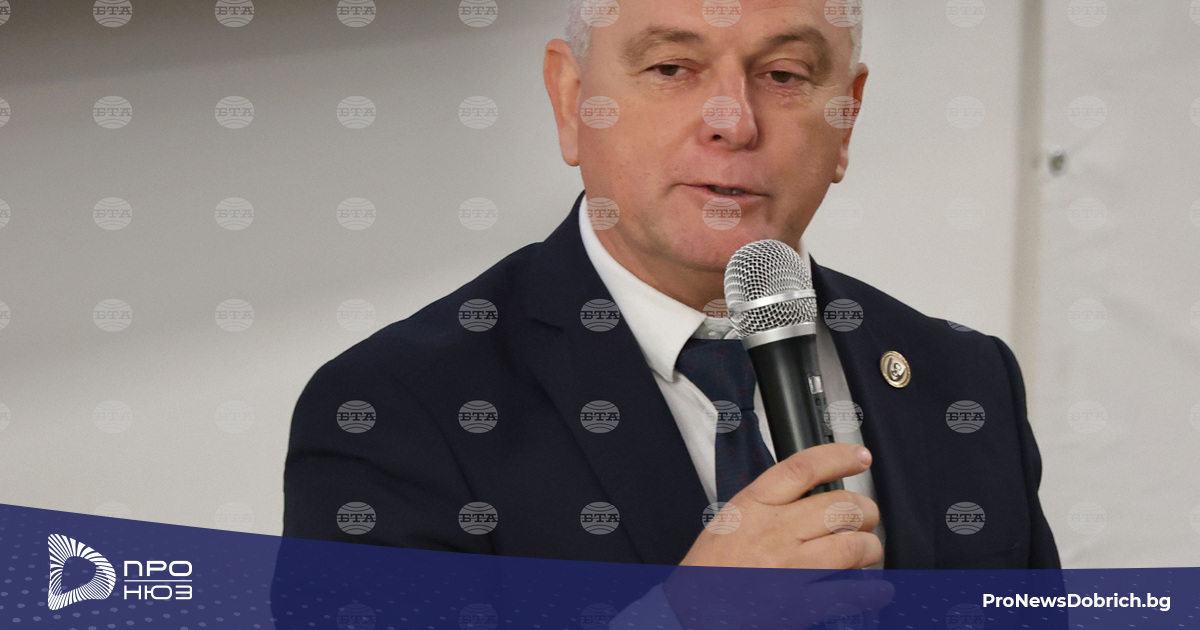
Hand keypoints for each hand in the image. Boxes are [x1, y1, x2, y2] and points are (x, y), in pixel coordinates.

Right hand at [657, 444, 890, 628]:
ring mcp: (789, 568)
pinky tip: (875, 589)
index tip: (858, 457)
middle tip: (867, 516)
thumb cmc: (707, 572)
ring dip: (869, 547)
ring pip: (852, 546)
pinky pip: (849, 593)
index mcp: (753, 506)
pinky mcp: (800, 604)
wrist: (691, 615)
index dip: (838, 457)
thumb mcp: (730, 521)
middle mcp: (774, 532)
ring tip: (867, 550)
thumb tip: (808, 495)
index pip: (804, 468)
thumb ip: (767, 504)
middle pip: (840, 505)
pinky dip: (871, 591)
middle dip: (865, 510)